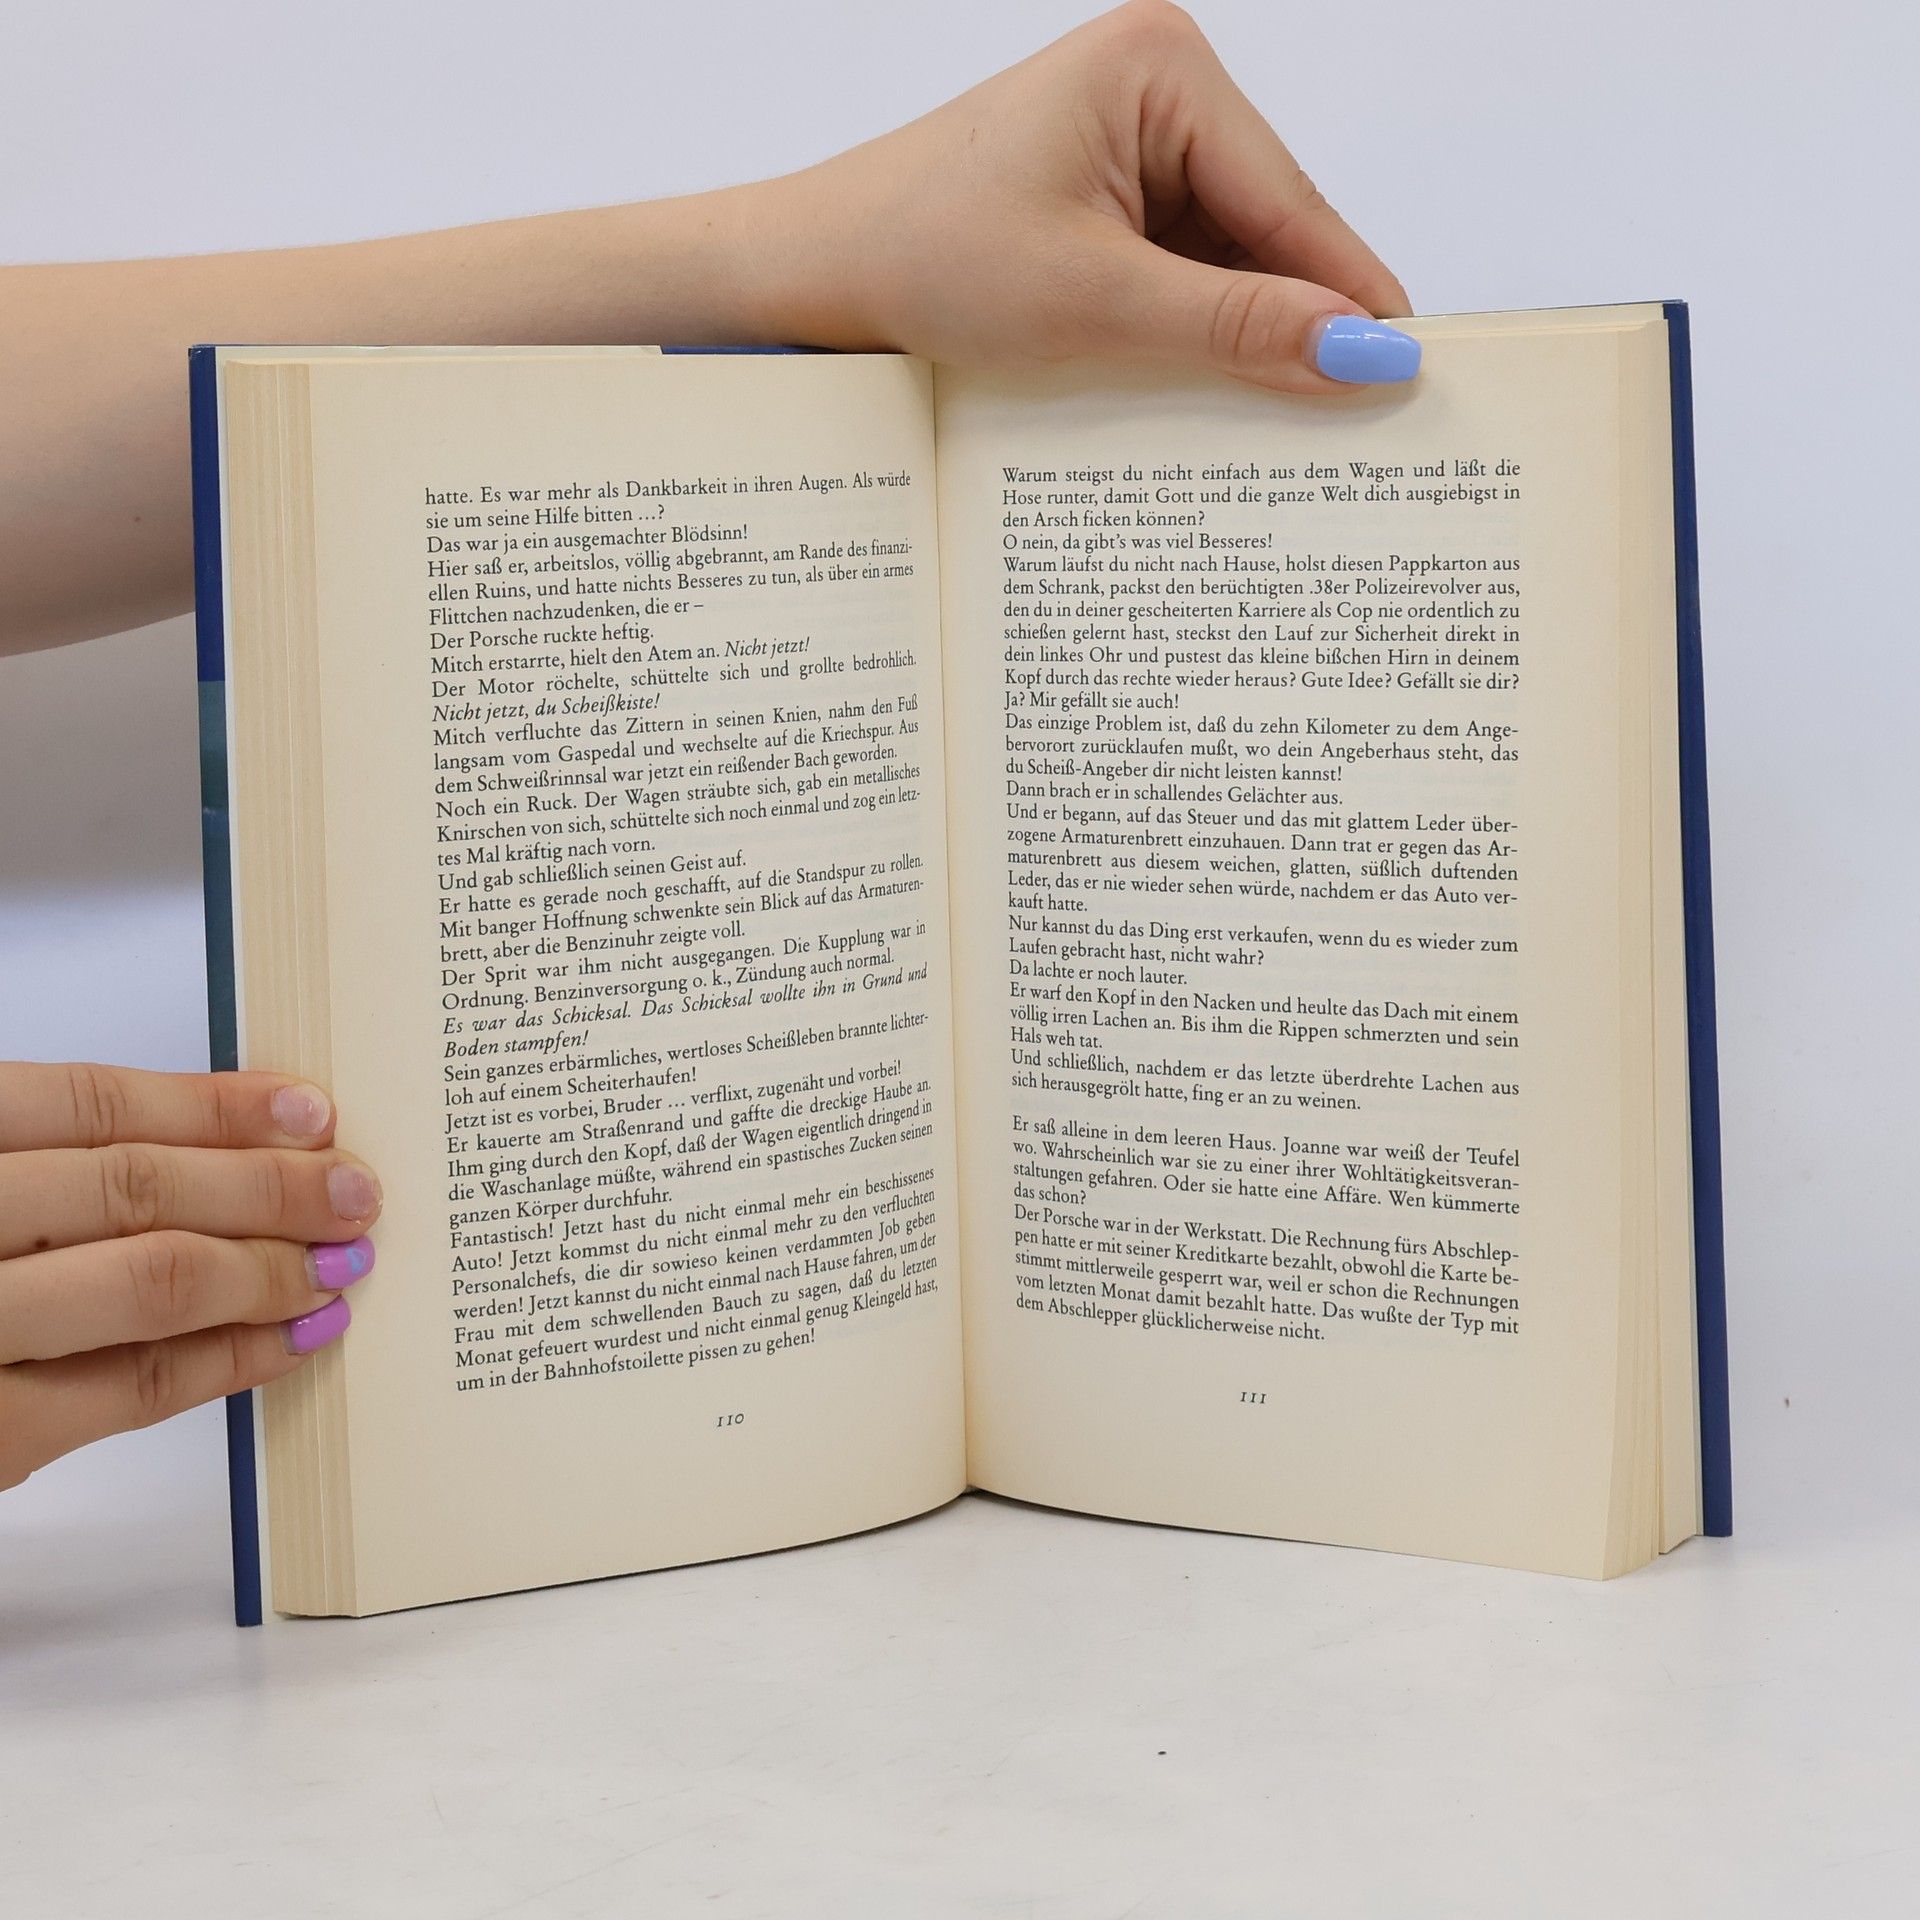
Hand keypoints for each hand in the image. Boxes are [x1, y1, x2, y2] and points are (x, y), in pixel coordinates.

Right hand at [0, 1062, 380, 1488]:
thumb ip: (37, 1167)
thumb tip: (210, 1146)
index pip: (90, 1104)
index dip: (217, 1105)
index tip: (311, 1111)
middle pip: (138, 1188)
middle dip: (268, 1188)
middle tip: (357, 1191)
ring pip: (150, 1283)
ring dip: (267, 1270)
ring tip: (341, 1264)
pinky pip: (133, 1389)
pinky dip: (230, 1360)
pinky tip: (290, 1341)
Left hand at [756, 0, 1415, 390]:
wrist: (814, 273)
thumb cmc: (926, 258)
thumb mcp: (1097, 303)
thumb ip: (1236, 327)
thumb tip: (1361, 353)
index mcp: (1162, 65)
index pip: (1289, 199)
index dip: (1348, 294)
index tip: (1409, 373)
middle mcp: (1157, 83)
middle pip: (1267, 224)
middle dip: (1292, 317)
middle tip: (1354, 418)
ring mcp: (1130, 136)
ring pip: (1227, 255)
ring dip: (1240, 332)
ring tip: (1275, 419)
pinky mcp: (1103, 190)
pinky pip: (1180, 267)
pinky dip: (1193, 327)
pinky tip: (1203, 386)